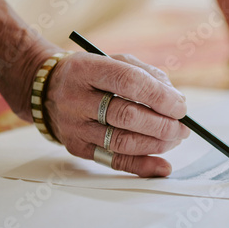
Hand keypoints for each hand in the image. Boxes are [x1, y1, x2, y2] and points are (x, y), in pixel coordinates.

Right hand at [44, 52, 189, 177]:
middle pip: (126, 115)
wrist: (46, 89)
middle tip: (182, 127)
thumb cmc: (91, 74)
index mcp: (87, 69)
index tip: (181, 106)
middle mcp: (76, 99)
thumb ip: (147, 74)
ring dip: (156, 143)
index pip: (128, 82)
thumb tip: (176, 99)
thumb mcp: (115, 60)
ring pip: (121, 141)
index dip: (159, 96)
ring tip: (175, 138)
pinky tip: (162, 166)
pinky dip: (142, 166)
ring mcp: (74, 126)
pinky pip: (113, 161)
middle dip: (162, 124)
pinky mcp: (77, 147)